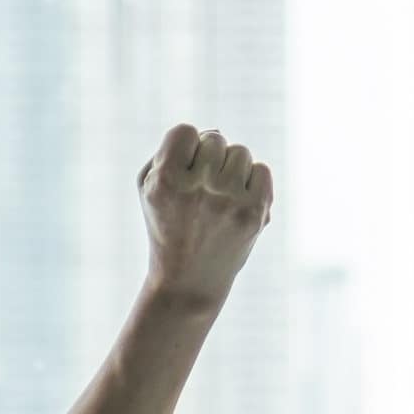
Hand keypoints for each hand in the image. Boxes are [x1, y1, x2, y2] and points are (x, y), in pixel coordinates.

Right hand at [136, 123, 271, 312]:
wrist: (187, 282)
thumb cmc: (167, 227)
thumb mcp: (150, 190)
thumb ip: (170, 151)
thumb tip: (216, 131)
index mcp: (165, 181)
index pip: (184, 131)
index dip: (184, 148)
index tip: (182, 171)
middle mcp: (197, 188)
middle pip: (216, 138)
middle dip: (210, 158)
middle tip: (201, 190)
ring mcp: (228, 201)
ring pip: (240, 152)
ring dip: (231, 169)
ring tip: (219, 198)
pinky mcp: (254, 212)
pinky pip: (262, 170)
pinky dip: (252, 183)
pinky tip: (236, 205)